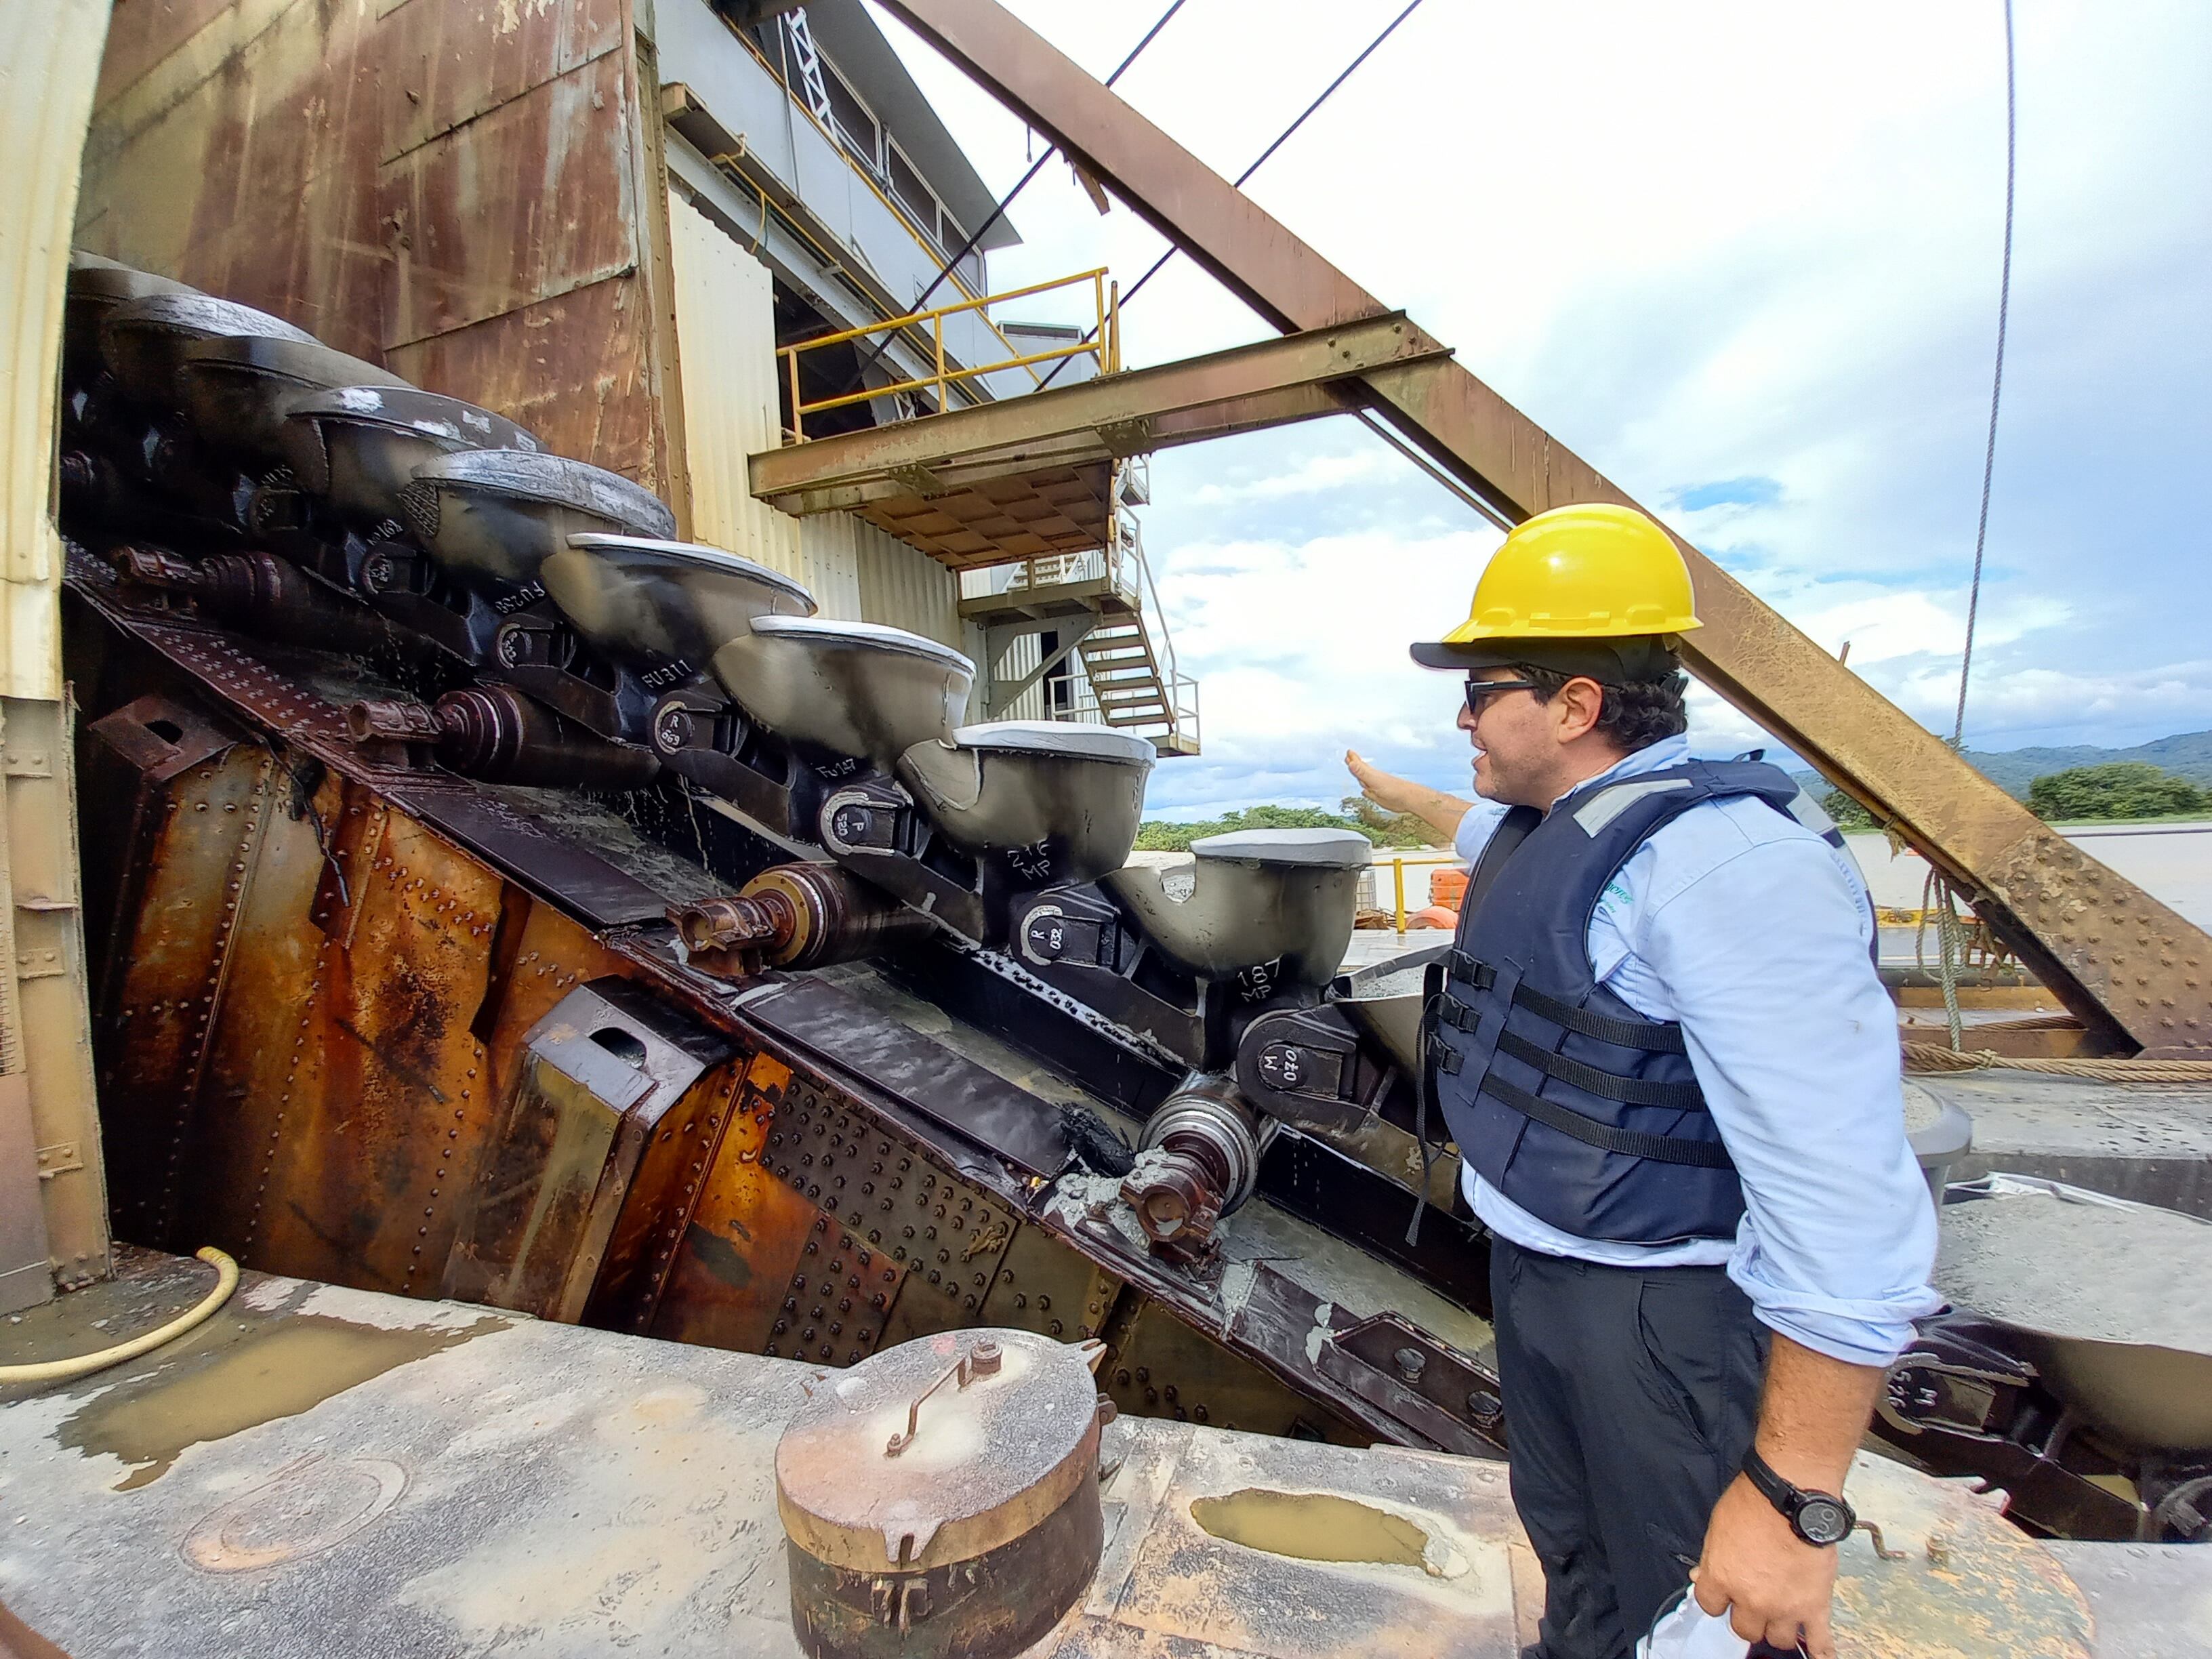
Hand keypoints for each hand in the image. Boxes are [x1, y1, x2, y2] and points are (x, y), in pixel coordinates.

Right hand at [1345, 749, 1405, 811]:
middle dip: (1354, 764)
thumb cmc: (1393, 789)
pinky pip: (1369, 792)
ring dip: (1359, 776)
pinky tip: (1365, 790)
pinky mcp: (1378, 796)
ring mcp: (1375, 787)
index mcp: (1371, 774)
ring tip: (1355, 771)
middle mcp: (1372, 779)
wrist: (1407, 799)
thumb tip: (1351, 763)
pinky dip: (1365, 790)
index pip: (1359, 764)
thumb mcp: (1374, 780)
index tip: (1348, 752)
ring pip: (1364, 781)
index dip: (1353, 759)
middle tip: (1349, 758)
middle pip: (1361, 771)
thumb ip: (1362, 772)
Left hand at [1690, 1473, 1839, 1656]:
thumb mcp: (1717, 1527)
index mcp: (1722, 1579)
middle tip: (1755, 1601)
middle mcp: (1751, 1600)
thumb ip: (1710, 1559)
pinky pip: (1819, 1642)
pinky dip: (1820, 1653)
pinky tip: (1819, 1657)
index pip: (1710, 1606)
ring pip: (1778, 1639)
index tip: (1724, 1593)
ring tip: (1781, 1614)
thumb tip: (1700, 1575)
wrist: (1793, 1496)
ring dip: (1777, 1628)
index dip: (1718, 1598)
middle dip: (1748, 1616)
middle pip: (1744, 1629)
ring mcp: (1784, 1608)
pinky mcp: (1815, 1607)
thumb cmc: (1754, 1504)